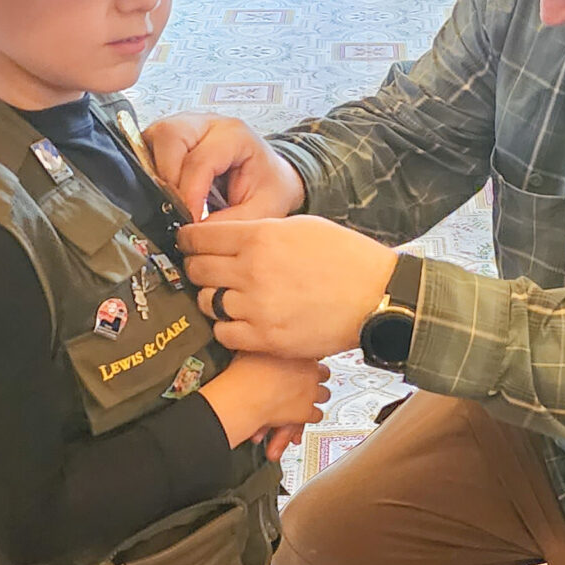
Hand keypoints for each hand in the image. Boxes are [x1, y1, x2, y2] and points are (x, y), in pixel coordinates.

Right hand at [141, 113, 304, 221]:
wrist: (272, 177)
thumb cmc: (269, 187)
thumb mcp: (263, 210)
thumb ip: (230, 223)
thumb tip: (193, 233)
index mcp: (234, 135)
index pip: (199, 160)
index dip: (189, 194)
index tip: (189, 220)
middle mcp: (206, 123)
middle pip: (169, 136)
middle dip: (167, 177)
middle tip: (176, 208)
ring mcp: (185, 125)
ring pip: (154, 137)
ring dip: (156, 172)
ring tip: (171, 200)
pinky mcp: (170, 136)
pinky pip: (149, 146)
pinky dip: (151, 170)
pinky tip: (165, 191)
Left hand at [180, 215, 396, 359]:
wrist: (376, 297)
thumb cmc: (345, 258)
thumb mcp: (301, 226)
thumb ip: (261, 230)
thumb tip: (229, 236)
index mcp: (259, 237)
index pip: (199, 237)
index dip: (188, 239)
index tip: (188, 243)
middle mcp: (252, 271)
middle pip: (197, 270)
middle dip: (197, 268)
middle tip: (206, 270)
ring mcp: (256, 307)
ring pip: (207, 303)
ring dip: (212, 298)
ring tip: (228, 297)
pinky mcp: (266, 338)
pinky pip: (224, 333)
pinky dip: (227, 327)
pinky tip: (241, 320)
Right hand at [199, 349, 328, 452]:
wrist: (245, 396)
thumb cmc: (243, 374)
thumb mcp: (252, 349)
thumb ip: (262, 346)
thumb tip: (257, 342)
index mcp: (298, 352)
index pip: (313, 353)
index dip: (305, 360)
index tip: (300, 364)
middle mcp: (309, 371)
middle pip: (324, 373)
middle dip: (315, 378)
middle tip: (306, 381)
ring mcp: (310, 391)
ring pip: (324, 395)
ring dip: (315, 398)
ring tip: (305, 399)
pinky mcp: (307, 411)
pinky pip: (317, 415)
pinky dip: (309, 417)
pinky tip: (301, 416)